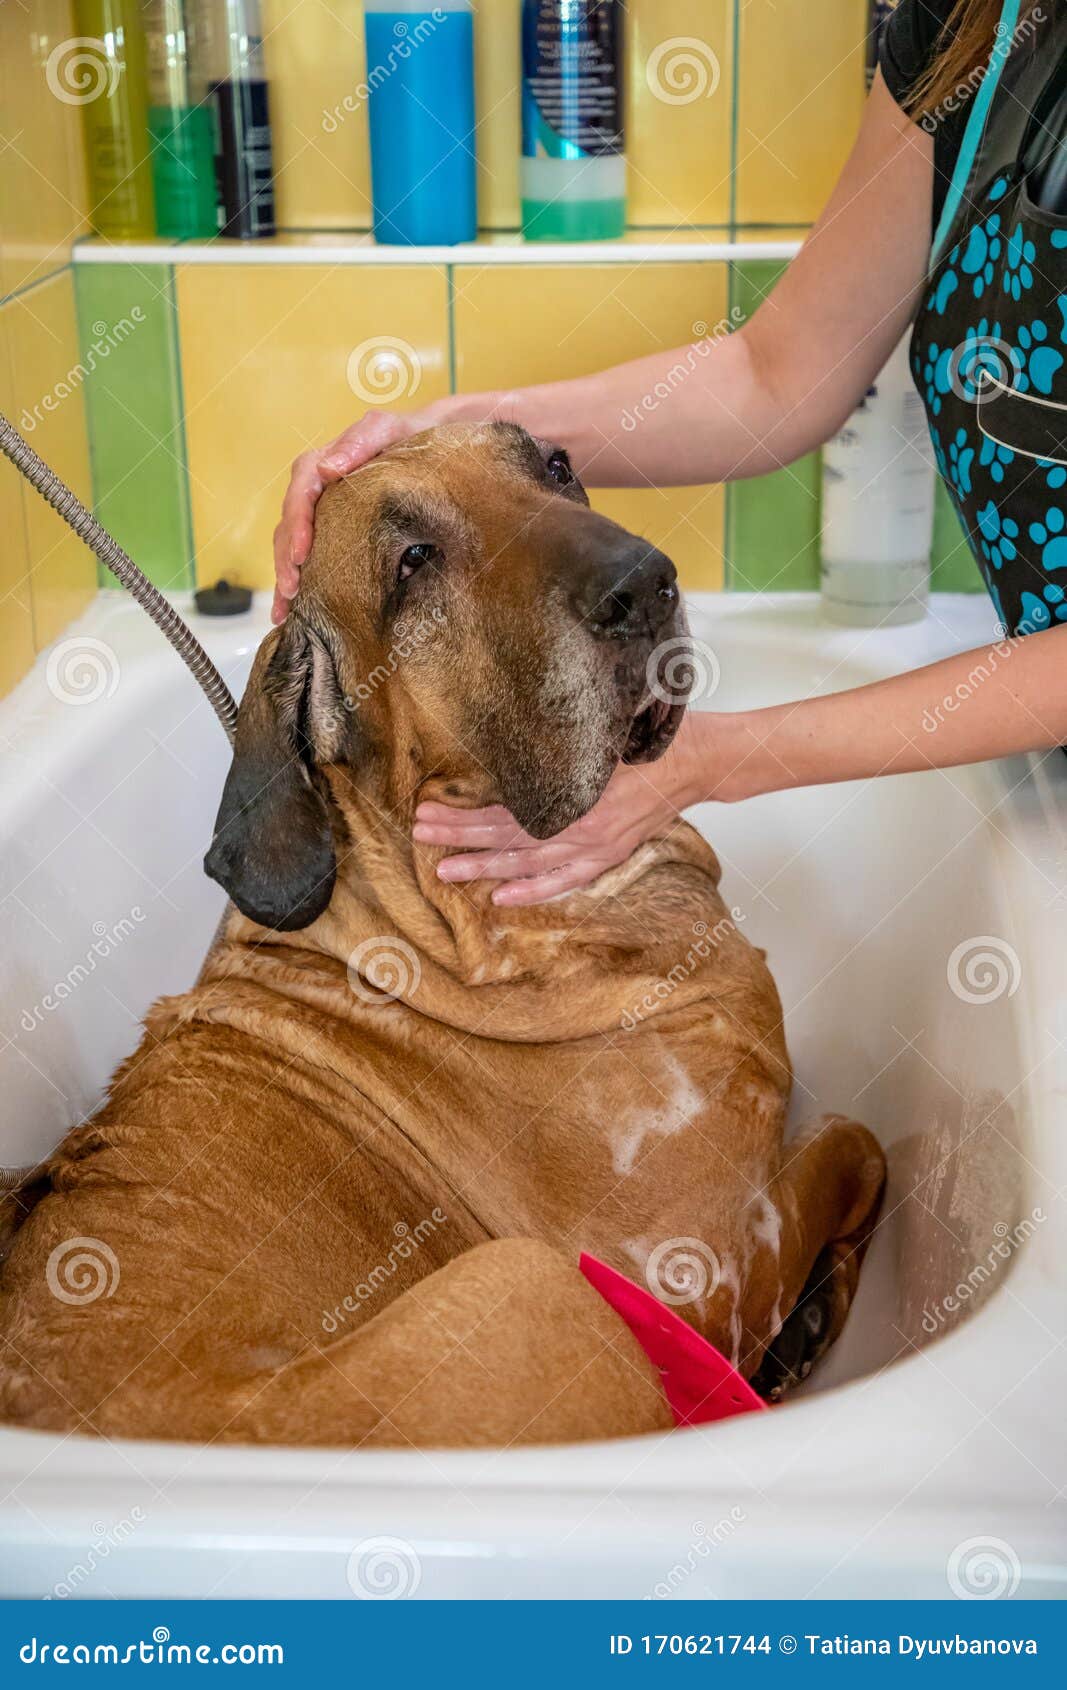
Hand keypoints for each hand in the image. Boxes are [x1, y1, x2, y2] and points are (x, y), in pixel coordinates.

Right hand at [272, 404, 452, 623]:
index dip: (297, 525)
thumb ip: (358, 443)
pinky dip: (298, 582)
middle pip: (289, 526)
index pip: (301, 495)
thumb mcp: (385, 429)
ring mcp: (320, 513)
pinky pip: (307, 557)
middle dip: (286, 560)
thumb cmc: (405, 435)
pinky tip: (289, 612)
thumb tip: (327, 470)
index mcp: (321, 464)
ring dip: (286, 578)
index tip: (301, 554)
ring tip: (285, 611)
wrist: (424, 442)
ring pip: (291, 546)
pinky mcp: (331, 531)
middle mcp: (314, 490)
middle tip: (293, 591)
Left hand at [412, 716, 705, 904]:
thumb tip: (508, 747)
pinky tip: (503, 900)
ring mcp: (596, 847)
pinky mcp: (609, 855)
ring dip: (486, 869)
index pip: (505, 811)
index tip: (428, 812)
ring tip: (446, 872)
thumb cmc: (649, 737)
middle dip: (461, 838)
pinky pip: (566, 881)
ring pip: (530, 864)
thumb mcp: (600, 730)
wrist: (697, 759)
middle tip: (421, 837)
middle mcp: (583, 827)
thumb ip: (557, 747)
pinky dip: (534, 892)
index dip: (465, 815)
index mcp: (577, 794)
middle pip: (509, 838)